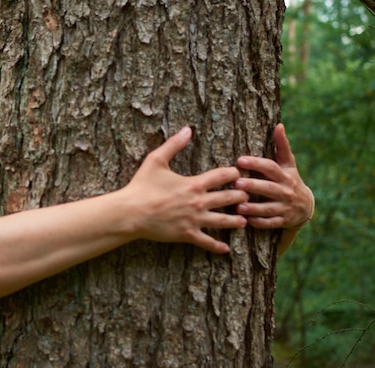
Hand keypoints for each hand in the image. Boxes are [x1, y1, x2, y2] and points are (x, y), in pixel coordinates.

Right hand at [124, 127, 247, 253]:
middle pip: (229, 198)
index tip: (237, 174)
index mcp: (194, 184)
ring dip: (236, 221)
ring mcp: (194, 220)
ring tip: (243, 221)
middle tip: (246, 196)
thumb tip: (187, 129)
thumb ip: (174, 144)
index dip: (234, 174)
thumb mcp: (156, 160)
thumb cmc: (141, 185)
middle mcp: (199, 202)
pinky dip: (218, 247)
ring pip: (224, 221)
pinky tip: (226, 249)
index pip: (223, 176)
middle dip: (240, 196)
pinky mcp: (187, 234)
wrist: (131, 212)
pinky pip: (207, 242)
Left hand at [235, 123, 314, 230]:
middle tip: (237, 184)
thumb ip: (282, 146)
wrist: (305, 206)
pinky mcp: (283, 221)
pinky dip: (260, 222)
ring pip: (269, 208)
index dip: (257, 163)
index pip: (271, 167)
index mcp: (285, 175)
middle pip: (269, 188)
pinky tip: (247, 221)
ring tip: (238, 206)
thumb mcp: (288, 164)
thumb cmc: (290, 180)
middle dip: (254, 186)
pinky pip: (271, 223)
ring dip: (254, 208)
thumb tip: (279, 125)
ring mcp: (285, 207)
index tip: (240, 160)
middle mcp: (286, 191)